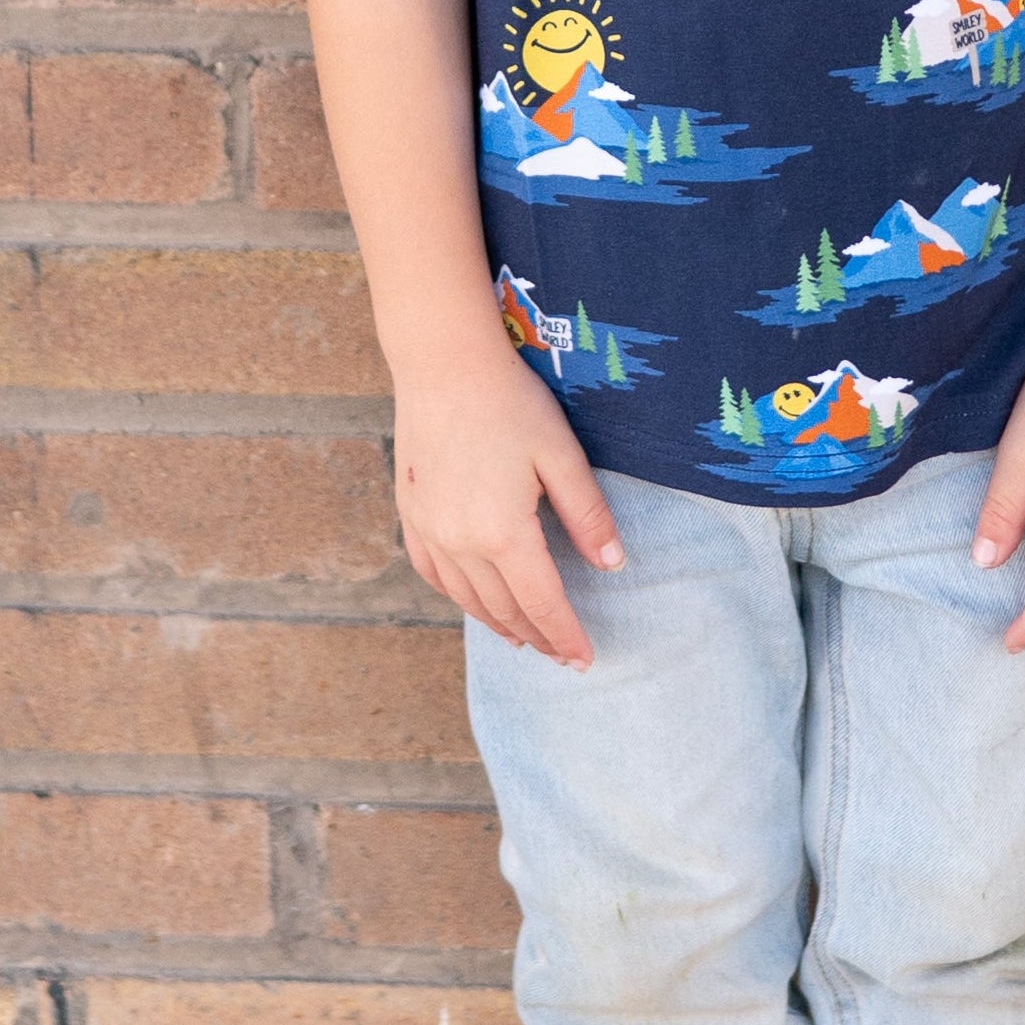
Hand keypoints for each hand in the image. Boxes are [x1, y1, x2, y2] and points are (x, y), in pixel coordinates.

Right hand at [394, 350, 620, 665]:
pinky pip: (433, 572)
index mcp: (503, 533)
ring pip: (467, 597)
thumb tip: (613, 564)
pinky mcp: (411, 513)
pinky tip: (473, 600)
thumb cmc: (510, 402)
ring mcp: (429, 530)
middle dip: (538, 636)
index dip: (566, 635)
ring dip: (498, 623)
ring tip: (524, 638)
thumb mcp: (562, 456)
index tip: (584, 660)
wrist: (443, 364)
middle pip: (505, 608)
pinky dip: (458, 595)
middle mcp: (461, 542)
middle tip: (562, 655)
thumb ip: (588, 515)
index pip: (543, 603)